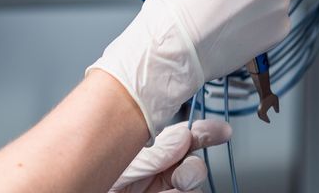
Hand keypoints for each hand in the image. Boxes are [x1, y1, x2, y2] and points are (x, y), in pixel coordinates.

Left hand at [110, 120, 232, 192]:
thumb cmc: (97, 182)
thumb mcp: (126, 165)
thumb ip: (156, 154)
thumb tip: (184, 136)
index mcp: (152, 153)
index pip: (185, 138)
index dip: (205, 133)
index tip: (221, 132)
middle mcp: (161, 173)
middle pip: (194, 164)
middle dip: (193, 168)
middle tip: (180, 175)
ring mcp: (166, 192)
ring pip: (193, 188)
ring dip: (184, 186)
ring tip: (167, 188)